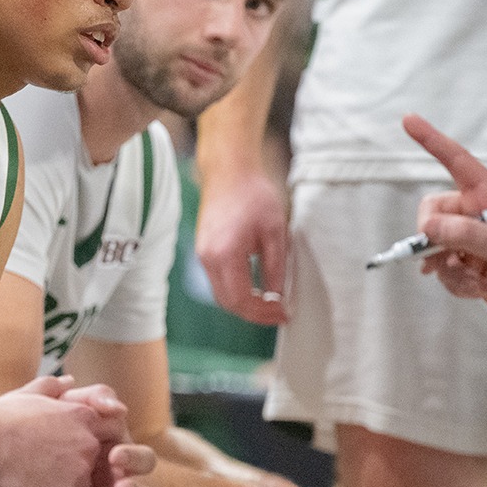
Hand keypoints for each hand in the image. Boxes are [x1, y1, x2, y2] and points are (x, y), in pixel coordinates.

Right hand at [0, 376, 138, 486]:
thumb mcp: (28, 394)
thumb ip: (53, 388)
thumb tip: (69, 382)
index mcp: (83, 417)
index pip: (106, 432)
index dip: (87, 443)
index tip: (67, 449)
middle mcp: (88, 444)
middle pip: (94, 464)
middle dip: (75, 468)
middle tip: (45, 470)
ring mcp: (79, 474)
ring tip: (33, 483)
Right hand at [194, 163, 289, 324]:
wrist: (229, 171)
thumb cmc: (253, 195)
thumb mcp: (275, 232)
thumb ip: (276, 268)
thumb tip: (277, 297)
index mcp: (225, 255)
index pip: (242, 300)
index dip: (263, 313)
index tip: (284, 314)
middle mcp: (208, 258)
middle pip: (228, 303)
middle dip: (254, 314)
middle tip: (278, 314)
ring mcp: (202, 255)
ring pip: (221, 295)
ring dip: (244, 305)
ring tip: (269, 304)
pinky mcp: (203, 250)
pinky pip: (218, 281)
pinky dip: (236, 292)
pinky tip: (254, 289)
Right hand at [403, 113, 486, 375]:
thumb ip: (468, 234)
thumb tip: (428, 226)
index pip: (457, 162)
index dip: (432, 141)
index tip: (408, 120)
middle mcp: (479, 214)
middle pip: (433, 210)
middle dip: (433, 236)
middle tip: (450, 256)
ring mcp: (471, 240)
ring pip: (433, 243)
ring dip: (447, 267)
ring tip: (474, 279)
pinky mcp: (466, 264)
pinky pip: (440, 267)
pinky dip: (452, 281)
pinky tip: (476, 289)